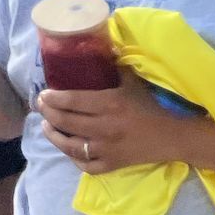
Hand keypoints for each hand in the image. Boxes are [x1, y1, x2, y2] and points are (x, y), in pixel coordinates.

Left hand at [39, 70, 199, 174]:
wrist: (173, 137)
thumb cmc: (151, 107)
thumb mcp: (133, 83)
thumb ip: (115, 68)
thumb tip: (102, 49)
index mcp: (110, 104)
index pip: (72, 101)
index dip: (53, 98)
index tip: (43, 94)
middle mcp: (105, 127)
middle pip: (66, 122)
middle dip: (48, 113)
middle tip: (40, 107)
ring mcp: (107, 149)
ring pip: (70, 146)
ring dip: (54, 136)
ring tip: (46, 126)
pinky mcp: (112, 165)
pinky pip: (85, 165)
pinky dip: (73, 158)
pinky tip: (68, 148)